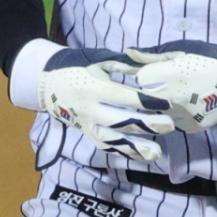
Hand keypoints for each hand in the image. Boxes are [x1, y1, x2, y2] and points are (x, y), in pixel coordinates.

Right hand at [36, 49, 173, 163]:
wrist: (47, 83)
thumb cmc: (78, 66)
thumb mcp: (99, 60)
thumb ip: (125, 65)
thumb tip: (152, 67)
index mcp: (93, 87)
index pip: (123, 97)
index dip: (146, 101)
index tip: (166, 103)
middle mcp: (89, 109)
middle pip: (120, 120)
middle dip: (146, 125)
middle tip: (169, 125)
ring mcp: (87, 124)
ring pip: (113, 139)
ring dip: (136, 147)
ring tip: (157, 152)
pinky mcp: (87, 134)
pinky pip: (106, 146)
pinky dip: (124, 152)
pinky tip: (142, 156)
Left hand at [126, 42, 216, 134]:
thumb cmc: (206, 60)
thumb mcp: (178, 53)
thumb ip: (150, 57)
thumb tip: (127, 53)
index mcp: (166, 76)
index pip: (139, 80)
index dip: (146, 76)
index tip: (154, 74)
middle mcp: (170, 99)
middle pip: (144, 99)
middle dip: (150, 93)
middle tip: (165, 86)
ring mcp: (179, 116)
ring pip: (157, 113)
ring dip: (161, 106)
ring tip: (176, 96)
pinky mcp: (189, 127)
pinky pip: (172, 122)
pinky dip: (175, 114)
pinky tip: (186, 106)